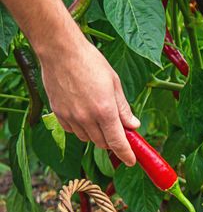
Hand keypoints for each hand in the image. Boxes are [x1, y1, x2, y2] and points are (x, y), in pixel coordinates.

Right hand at [38, 36, 138, 165]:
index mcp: (105, 111)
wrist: (60, 50)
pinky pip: (73, 131)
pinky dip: (81, 129)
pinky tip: (83, 113)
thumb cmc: (91, 62)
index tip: (131, 161)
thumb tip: (133, 126)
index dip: (126, 155)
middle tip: (116, 128)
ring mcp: (71, 117)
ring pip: (88, 139)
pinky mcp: (59, 114)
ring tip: (98, 116)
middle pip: (103, 143)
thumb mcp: (114, 84)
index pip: (118, 143)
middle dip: (112, 140)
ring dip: (97, 135)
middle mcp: (87, 118)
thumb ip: (124, 109)